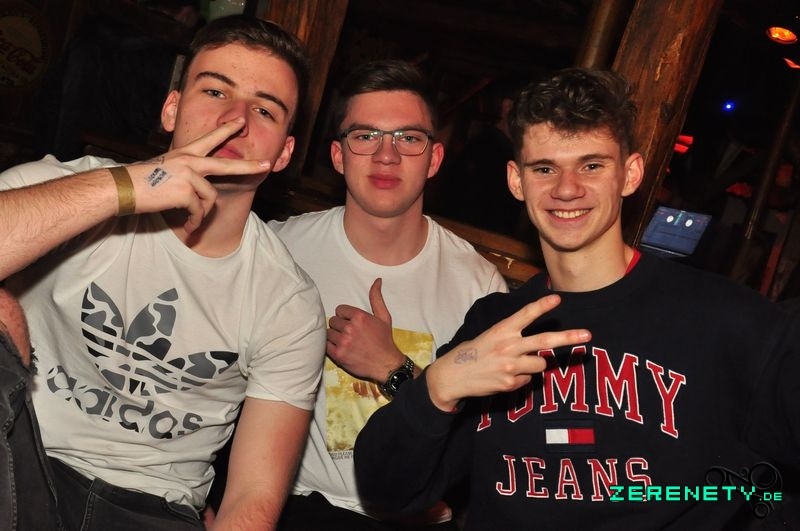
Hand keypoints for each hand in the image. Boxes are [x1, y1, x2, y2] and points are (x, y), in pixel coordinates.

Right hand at [124, 118, 270, 231]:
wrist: (122, 188)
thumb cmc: (140, 181)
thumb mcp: (164, 169)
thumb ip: (184, 172)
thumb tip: (195, 190)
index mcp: (185, 153)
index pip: (210, 139)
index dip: (227, 131)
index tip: (241, 123)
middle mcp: (189, 160)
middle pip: (226, 164)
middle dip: (248, 166)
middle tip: (266, 165)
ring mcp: (188, 174)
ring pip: (209, 198)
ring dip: (201, 214)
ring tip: (191, 220)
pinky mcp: (185, 190)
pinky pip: (198, 210)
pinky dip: (195, 222)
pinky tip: (188, 225)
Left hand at [327, 278, 407, 381]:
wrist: (385, 364)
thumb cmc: (384, 340)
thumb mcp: (384, 317)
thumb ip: (376, 298)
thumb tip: (377, 280)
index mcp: (360, 317)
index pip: (339, 310)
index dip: (345, 316)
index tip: (351, 322)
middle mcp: (350, 328)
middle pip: (333, 321)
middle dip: (340, 326)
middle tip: (349, 333)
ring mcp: (343, 342)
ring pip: (328, 333)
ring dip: (335, 336)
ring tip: (345, 341)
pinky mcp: (338, 355)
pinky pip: (326, 345)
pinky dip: (331, 346)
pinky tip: (340, 347)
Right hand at [426, 294, 590, 411]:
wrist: (453, 376)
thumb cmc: (473, 353)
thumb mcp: (490, 337)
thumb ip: (513, 338)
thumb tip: (539, 349)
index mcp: (501, 330)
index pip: (525, 315)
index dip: (542, 306)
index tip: (557, 298)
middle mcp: (509, 346)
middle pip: (545, 340)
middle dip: (569, 337)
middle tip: (588, 336)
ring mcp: (511, 366)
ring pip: (540, 363)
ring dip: (534, 364)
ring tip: (514, 364)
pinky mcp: (511, 383)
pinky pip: (528, 380)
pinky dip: (521, 378)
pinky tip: (504, 376)